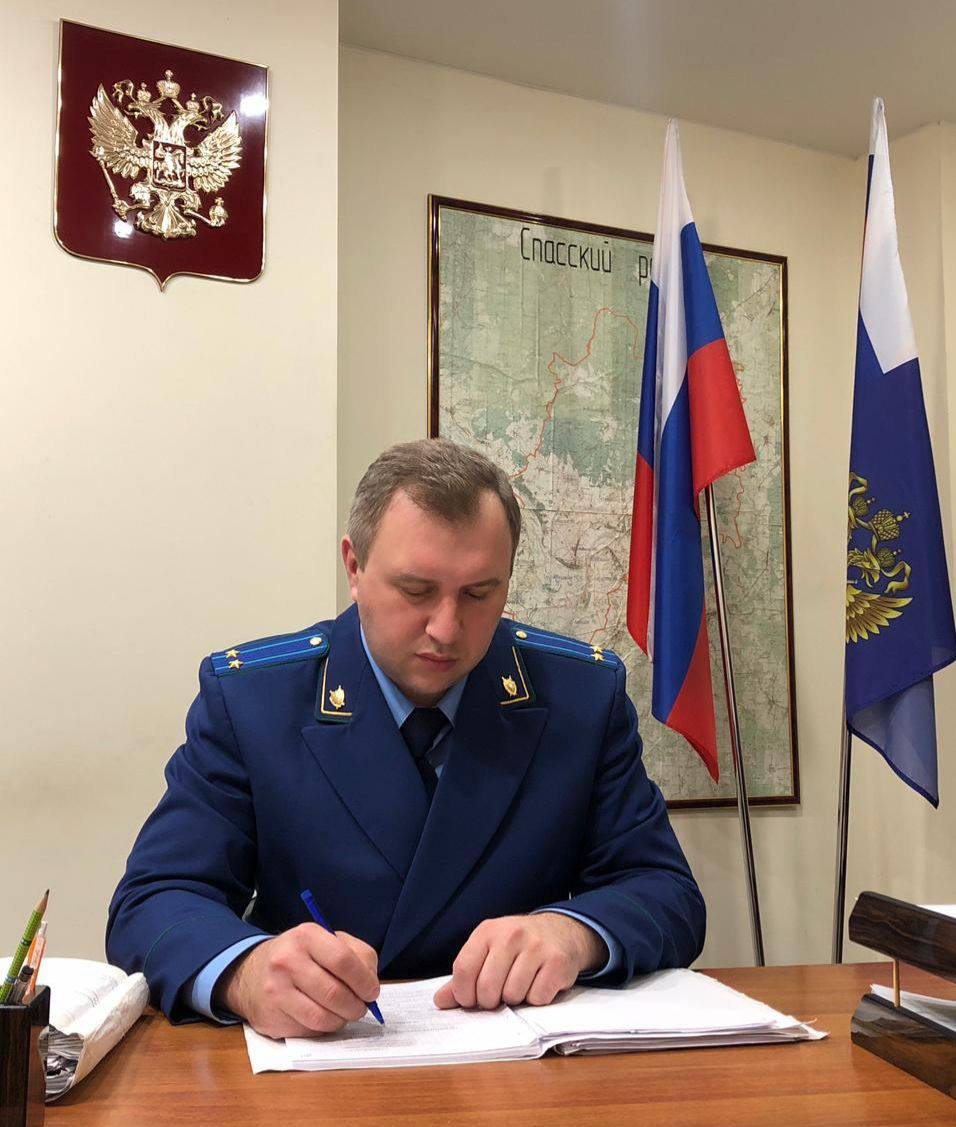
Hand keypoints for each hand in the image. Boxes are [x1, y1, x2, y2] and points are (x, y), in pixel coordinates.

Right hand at [215, 924, 380, 1038]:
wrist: (252, 972)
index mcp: (306, 936)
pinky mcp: (270, 1017)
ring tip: (344, 1013)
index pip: (343, 960)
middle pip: (334, 993)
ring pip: (322, 1017)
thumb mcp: (328, 941)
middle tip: (361, 1008)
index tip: (372, 992)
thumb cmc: (301, 956)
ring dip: (342, 1020)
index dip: (364, 981)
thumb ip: (357, 956)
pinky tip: (323, 1017)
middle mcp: (287, 960)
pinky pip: (308, 1030)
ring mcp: (276, 990)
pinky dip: (323, 1028)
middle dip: (356, 1006)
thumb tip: (371, 985)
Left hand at [433, 913, 606, 1010]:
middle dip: (490, 1001)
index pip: (463, 970)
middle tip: (498, 995)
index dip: (463, 994)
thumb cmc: (518, 946)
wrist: (561, 931)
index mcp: (487, 931)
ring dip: (515, 1000)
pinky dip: (536, 999)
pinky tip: (538, 984)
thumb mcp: (488, 951)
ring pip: (513, 995)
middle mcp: (511, 935)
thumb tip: (440, 1001)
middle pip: (487, 988)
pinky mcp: (556, 962)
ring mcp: (535, 947)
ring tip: (520, 986)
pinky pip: (537, 998)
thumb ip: (464, 976)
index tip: (471, 1000)